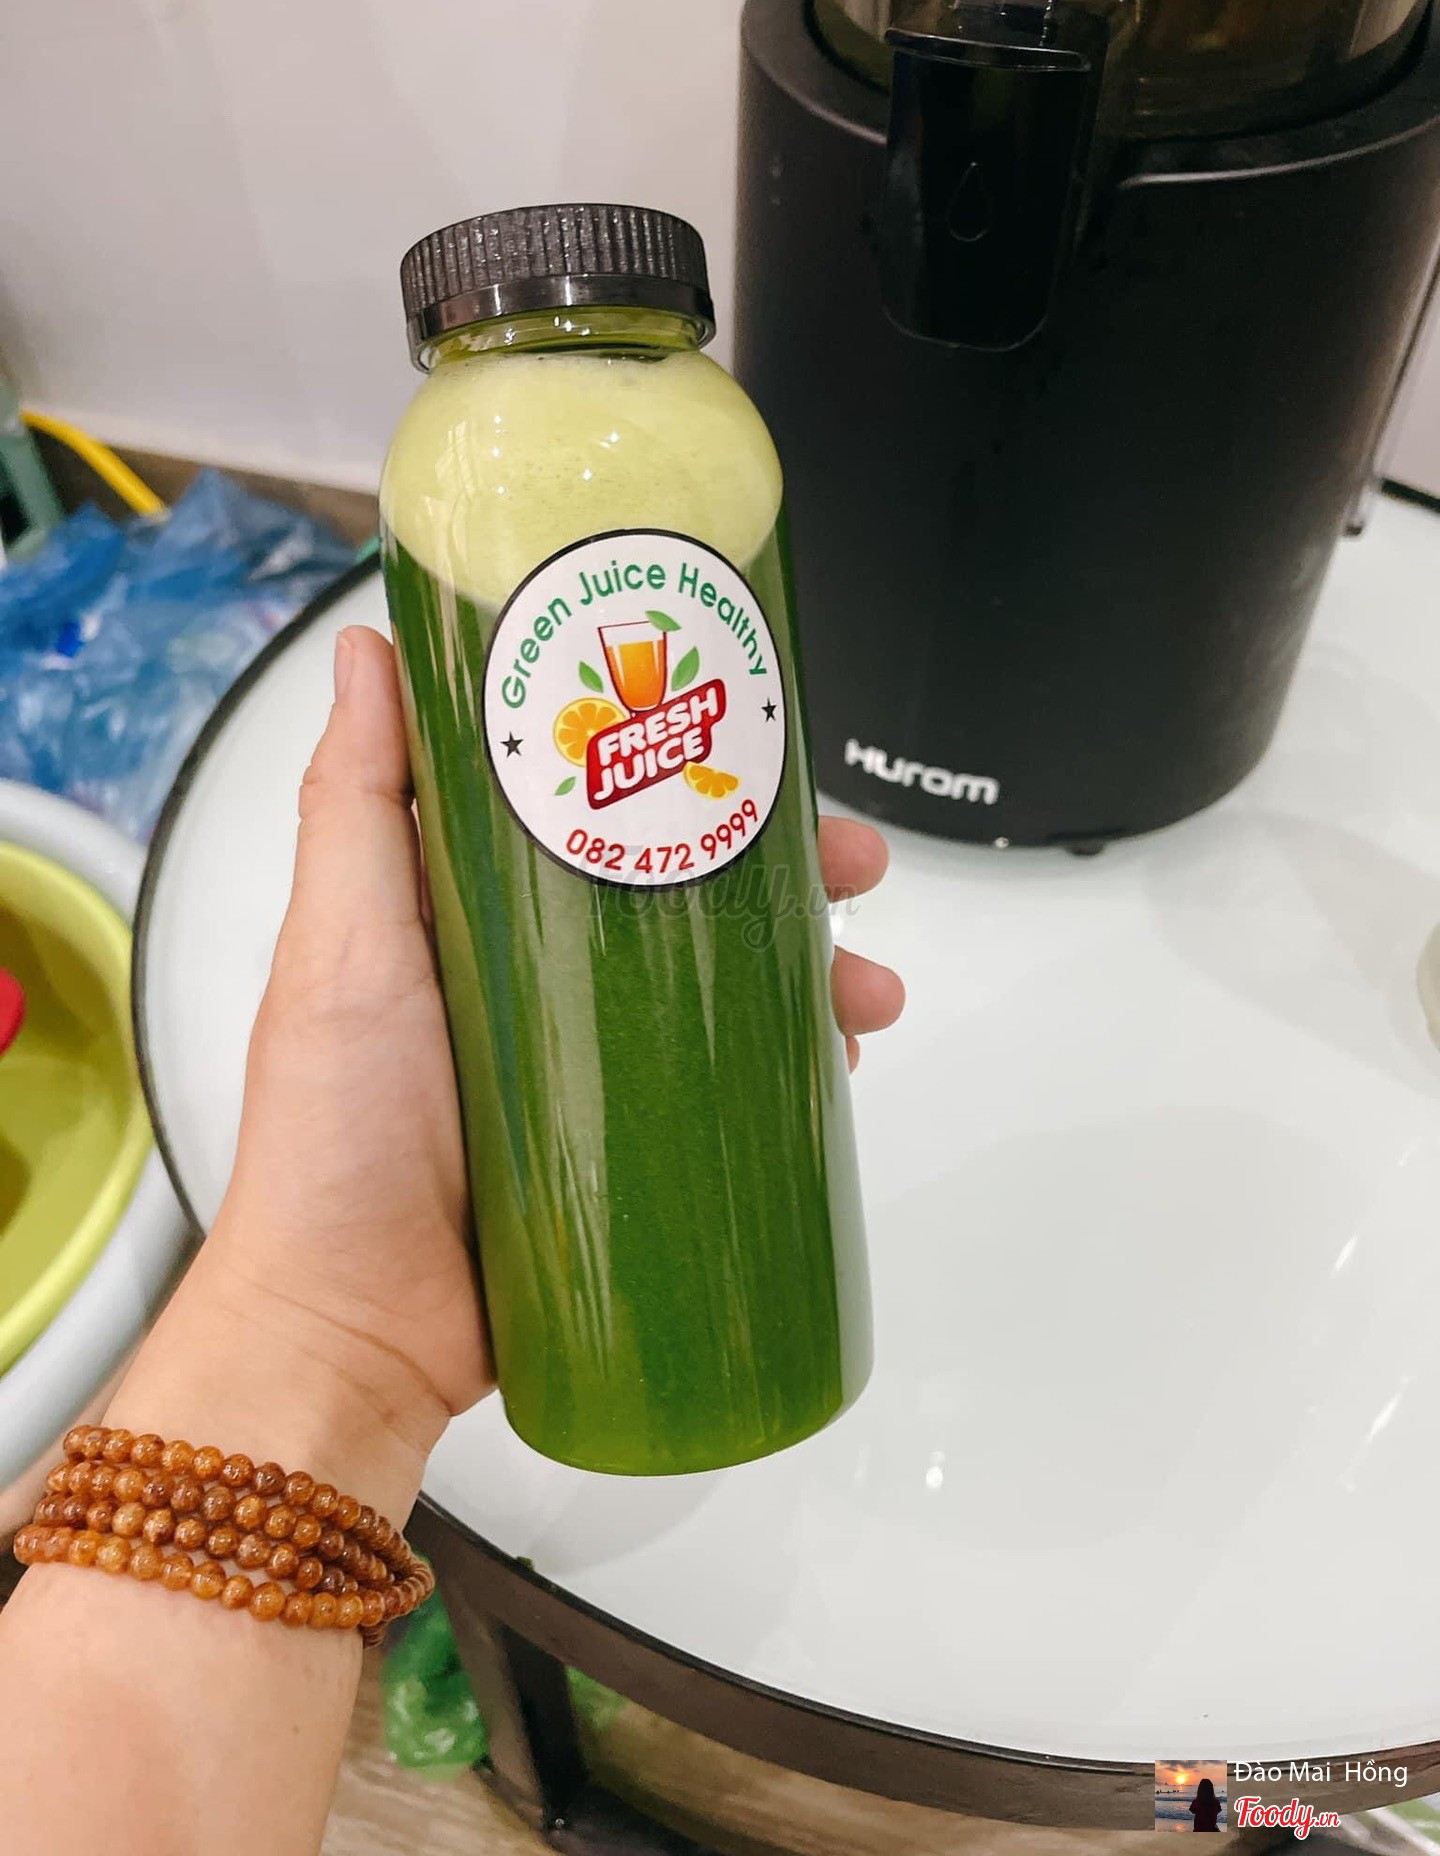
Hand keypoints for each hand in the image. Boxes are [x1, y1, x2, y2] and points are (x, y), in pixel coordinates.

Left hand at [162, 629, 902, 1508]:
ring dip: (812, 969)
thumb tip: (370, 648)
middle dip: (781, 866)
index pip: (592, 803)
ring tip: (866, 987)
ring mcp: (589, 1062)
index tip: (751, 735)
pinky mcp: (627, 1145)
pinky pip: (727, 1087)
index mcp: (470, 908)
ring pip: (724, 986)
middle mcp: (538, 975)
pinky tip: (836, 1063)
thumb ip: (357, 802)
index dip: (678, 761)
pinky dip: (790, 1066)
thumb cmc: (331, 1137)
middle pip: (684, 889)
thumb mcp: (340, 944)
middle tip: (851, 865)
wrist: (353, 1330)